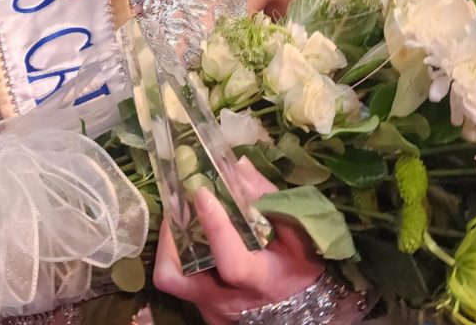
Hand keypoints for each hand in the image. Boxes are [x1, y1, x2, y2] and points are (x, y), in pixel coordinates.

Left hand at [152, 158, 325, 323]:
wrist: (307, 310)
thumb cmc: (302, 268)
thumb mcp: (298, 234)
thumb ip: (269, 199)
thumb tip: (238, 165)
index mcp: (261, 280)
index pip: (232, 262)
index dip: (215, 227)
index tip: (202, 193)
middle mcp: (230, 301)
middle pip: (178, 279)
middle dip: (169, 241)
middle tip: (177, 210)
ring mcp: (214, 311)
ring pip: (173, 281)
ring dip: (171, 249)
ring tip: (181, 223)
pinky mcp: (207, 313)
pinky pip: (184, 285)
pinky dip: (183, 260)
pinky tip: (195, 242)